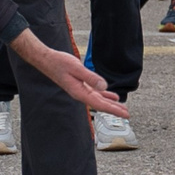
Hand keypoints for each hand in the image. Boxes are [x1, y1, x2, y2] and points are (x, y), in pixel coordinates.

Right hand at [11, 32, 125, 116]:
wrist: (47, 60)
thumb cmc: (59, 63)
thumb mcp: (76, 68)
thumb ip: (90, 77)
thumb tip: (104, 85)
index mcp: (79, 92)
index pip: (99, 104)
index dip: (113, 109)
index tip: (124, 113)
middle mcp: (80, 93)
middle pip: (100, 104)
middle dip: (114, 109)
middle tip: (127, 114)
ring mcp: (80, 90)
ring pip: (98, 99)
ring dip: (110, 103)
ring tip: (122, 107)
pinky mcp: (80, 84)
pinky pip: (95, 92)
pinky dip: (104, 94)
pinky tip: (112, 96)